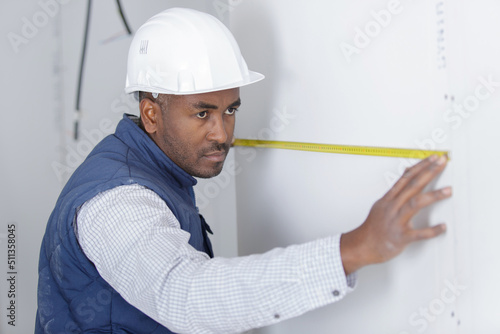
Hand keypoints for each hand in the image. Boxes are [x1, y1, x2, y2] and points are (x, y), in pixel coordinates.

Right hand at [340, 155, 450, 274]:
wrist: (363, 245)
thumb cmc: (374, 227)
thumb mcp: (382, 204)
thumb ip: (396, 190)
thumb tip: (407, 172)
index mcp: (389, 199)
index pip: (406, 178)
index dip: (421, 166)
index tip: (434, 158)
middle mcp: (392, 207)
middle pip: (412, 186)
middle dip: (428, 173)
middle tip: (442, 163)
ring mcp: (396, 222)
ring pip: (415, 204)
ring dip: (433, 196)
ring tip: (448, 190)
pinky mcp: (401, 237)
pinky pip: (418, 234)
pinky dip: (431, 231)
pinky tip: (443, 226)